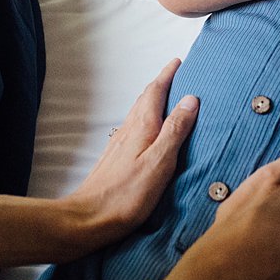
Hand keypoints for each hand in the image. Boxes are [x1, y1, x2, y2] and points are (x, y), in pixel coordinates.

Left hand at [61, 59, 197, 246]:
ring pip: (139, 113)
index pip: (155, 92)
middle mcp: (128, 130)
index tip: (179, 61)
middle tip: (177, 75)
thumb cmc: (127, 195)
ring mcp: (120, 144)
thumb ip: (175, 130)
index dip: (167, 75)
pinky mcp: (116, 158)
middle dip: (161, 84)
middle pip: (145, 99)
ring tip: (168, 98)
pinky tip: (150, 131)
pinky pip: (135, 127)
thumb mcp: (159, 162)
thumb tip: (190, 99)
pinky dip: (147, 119)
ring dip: (153, 101)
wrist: (89, 218)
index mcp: (141, 127)